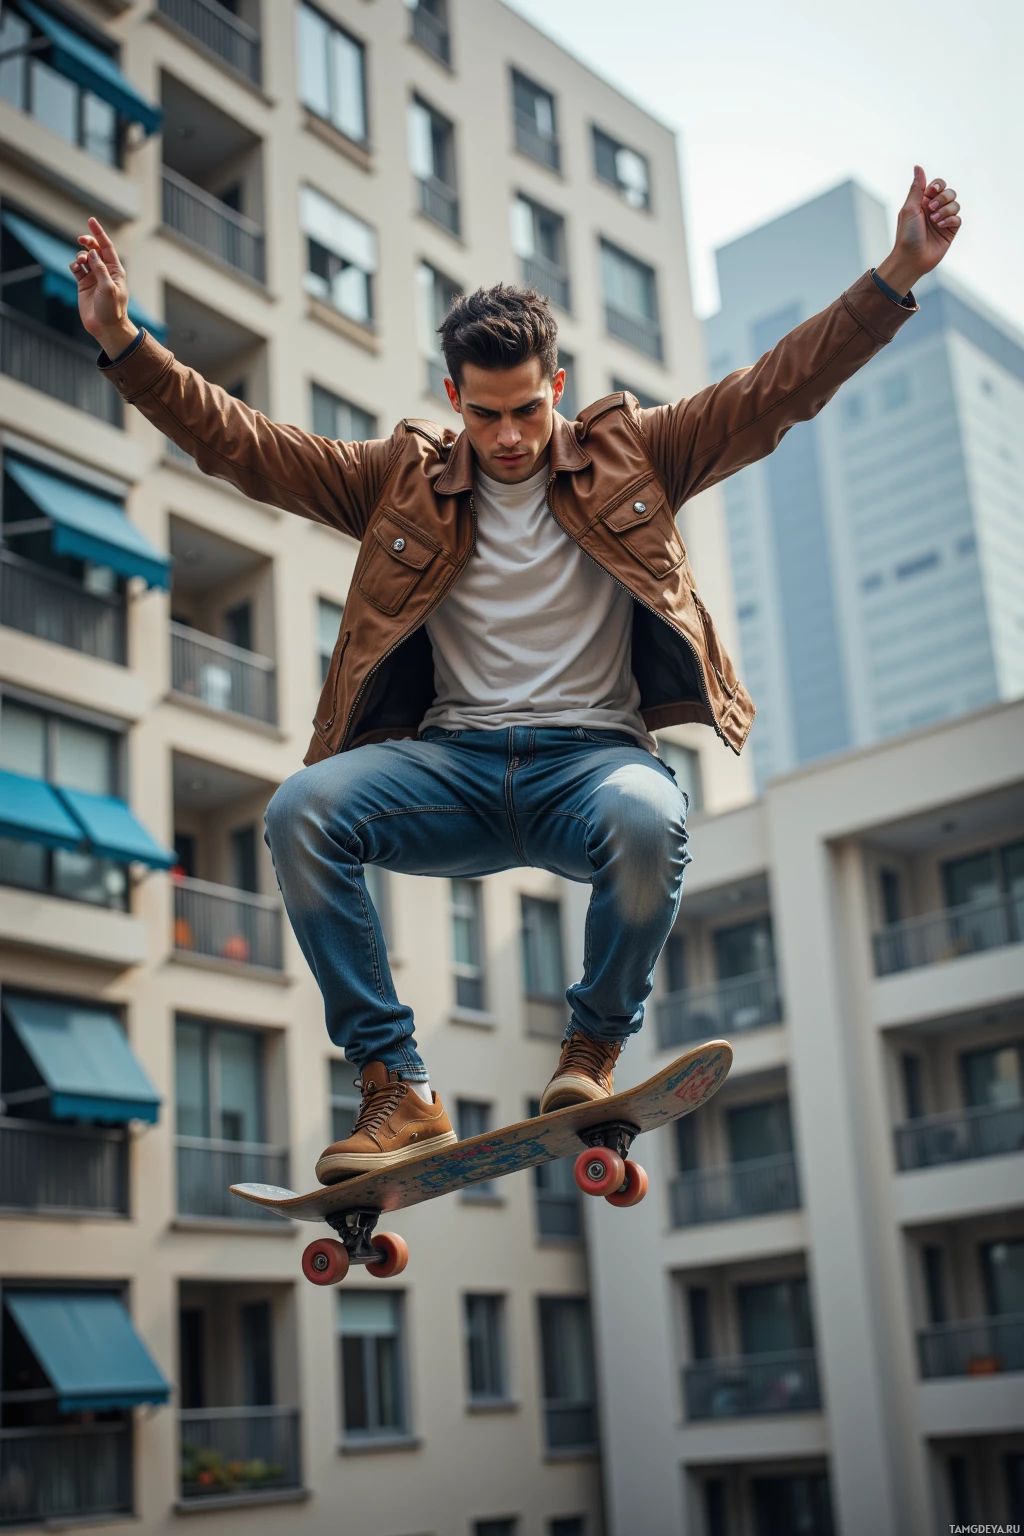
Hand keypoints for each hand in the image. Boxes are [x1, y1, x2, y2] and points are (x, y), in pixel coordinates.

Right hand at [69, 216, 137, 358]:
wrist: (105, 327)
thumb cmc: (112, 309)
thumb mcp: (108, 288)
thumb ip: (100, 269)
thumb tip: (92, 252)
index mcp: (115, 270)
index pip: (107, 247)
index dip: (99, 233)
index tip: (91, 220)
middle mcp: (104, 271)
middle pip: (95, 249)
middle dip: (88, 242)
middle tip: (82, 239)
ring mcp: (93, 277)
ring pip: (84, 258)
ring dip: (80, 255)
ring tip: (80, 262)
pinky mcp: (83, 284)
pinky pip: (76, 268)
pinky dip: (74, 265)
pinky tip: (75, 268)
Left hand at [876, 166, 960, 296]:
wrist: (911, 259)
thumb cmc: (906, 235)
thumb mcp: (909, 208)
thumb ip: (917, 188)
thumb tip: (917, 167)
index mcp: (923, 202)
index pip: (937, 185)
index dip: (938, 185)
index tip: (933, 190)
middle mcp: (934, 209)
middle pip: (949, 192)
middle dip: (943, 198)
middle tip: (931, 209)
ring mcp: (943, 220)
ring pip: (955, 204)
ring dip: (946, 210)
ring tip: (934, 221)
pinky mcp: (950, 230)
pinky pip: (958, 218)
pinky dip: (950, 220)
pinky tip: (940, 227)